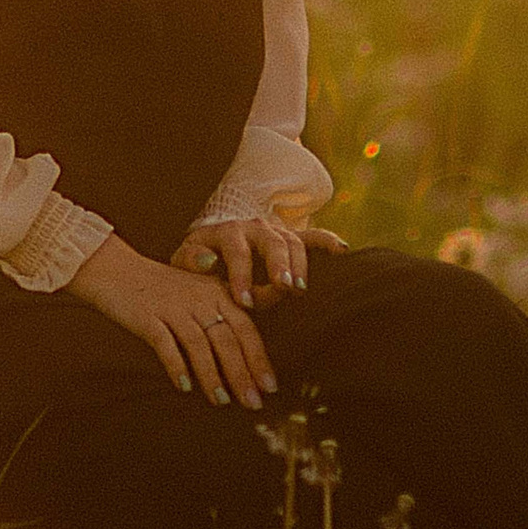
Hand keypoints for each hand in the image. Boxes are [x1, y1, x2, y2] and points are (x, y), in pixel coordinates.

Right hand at [67, 232, 277, 410]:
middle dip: (242, 374)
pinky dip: (177, 366)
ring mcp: (172, 307)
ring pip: (200, 345)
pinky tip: (184, 387)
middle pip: (227, 339)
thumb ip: (220, 316)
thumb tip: (241, 359)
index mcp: (216, 292)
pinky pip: (166, 345)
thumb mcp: (196, 293)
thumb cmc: (159, 289)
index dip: (259, 358)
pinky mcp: (148, 317)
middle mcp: (199, 298)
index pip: (246, 328)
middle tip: (253, 403)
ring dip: (212, 376)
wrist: (115, 269)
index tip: (269, 386)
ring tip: (221, 401)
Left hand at [171, 218, 347, 308]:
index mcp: (227, 232)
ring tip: (299, 288)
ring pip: (293, 241)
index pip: (237, 251)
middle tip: (284, 287)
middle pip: (271, 241)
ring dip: (300, 264)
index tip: (244, 302)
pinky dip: (328, 241)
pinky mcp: (291, 237)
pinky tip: (343, 251)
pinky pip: (313, 236)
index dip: (241, 276)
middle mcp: (254, 226)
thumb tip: (208, 261)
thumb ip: (190, 261)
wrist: (212, 242)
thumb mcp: (184, 258)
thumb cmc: (197, 258)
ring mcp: (276, 230)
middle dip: (278, 264)